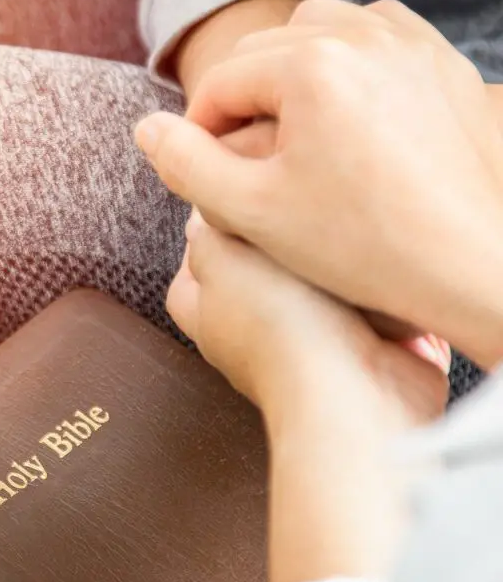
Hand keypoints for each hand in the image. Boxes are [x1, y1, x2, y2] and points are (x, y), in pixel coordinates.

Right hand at [138, 0, 502, 367]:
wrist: (477, 267)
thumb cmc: (365, 246)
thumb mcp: (251, 212)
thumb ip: (184, 164)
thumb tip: (146, 127)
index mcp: (309, 65)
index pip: (221, 82)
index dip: (199, 130)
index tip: (204, 174)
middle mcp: (363, 33)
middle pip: (265, 51)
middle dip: (243, 99)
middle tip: (244, 159)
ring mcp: (412, 42)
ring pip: (318, 31)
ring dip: (290, 72)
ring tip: (291, 132)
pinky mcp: (444, 60)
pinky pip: (375, 36)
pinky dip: (345, 62)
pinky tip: (343, 113)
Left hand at [169, 213, 448, 581]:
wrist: (353, 392)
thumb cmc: (278, 324)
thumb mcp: (222, 256)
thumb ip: (207, 229)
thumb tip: (209, 214)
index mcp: (202, 310)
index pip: (200, 250)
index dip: (222, 216)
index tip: (250, 189)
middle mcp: (248, 330)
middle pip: (264, 259)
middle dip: (286, 235)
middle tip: (303, 208)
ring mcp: (306, 342)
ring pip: (320, 280)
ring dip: (334, 261)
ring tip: (344, 237)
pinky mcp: (363, 350)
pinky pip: (371, 306)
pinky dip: (378, 292)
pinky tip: (381, 273)